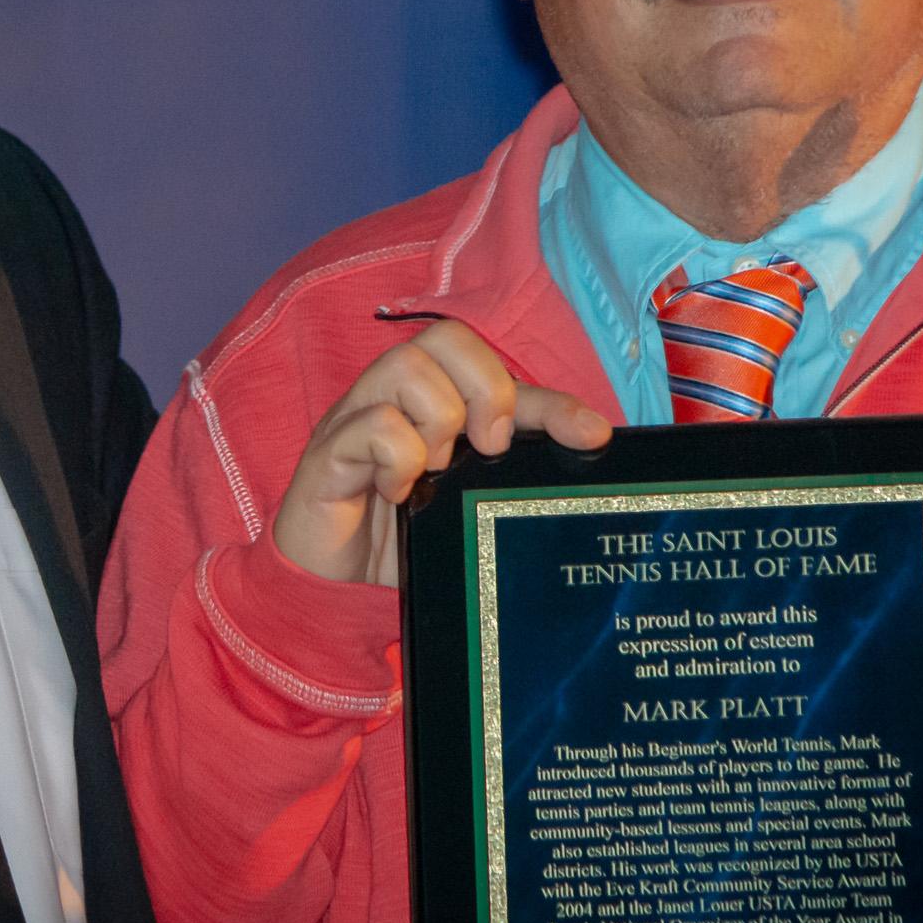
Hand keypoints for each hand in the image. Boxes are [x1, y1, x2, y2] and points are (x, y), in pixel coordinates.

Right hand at [272, 320, 609, 587]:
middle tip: (490, 448)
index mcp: (435, 400)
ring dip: (437, 421)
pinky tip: (396, 493)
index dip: (550, 399)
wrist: (330, 584)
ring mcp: (358, 415)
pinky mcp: (329, 448)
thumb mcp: (465, 500)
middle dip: (485, 389)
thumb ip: (507, 471)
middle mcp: (396, 395)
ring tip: (434, 471)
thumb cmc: (401, 534)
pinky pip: (374, 423)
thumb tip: (582, 455)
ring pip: (408, 366)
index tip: (592, 436)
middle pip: (448, 338)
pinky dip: (398, 458)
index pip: (499, 371)